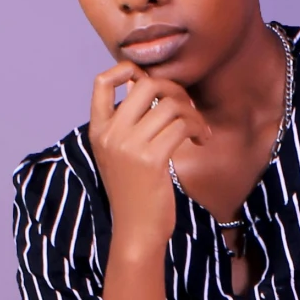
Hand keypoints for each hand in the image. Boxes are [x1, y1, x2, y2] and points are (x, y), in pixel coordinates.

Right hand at [88, 63, 208, 252]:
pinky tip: (202, 141)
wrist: (136, 230)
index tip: (148, 80)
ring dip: (192, 113)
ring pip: (170, 105)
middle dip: (174, 89)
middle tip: (186, 108)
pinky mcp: (152, 160)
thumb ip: (126, 122)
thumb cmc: (133, 192)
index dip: (125, 70)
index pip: (101, 82)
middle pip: (145, 85)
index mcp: (98, 130)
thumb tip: (141, 84)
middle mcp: (110, 134)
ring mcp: (129, 146)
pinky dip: (198, 129)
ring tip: (198, 130)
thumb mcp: (118, 154)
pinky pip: (182, 125)